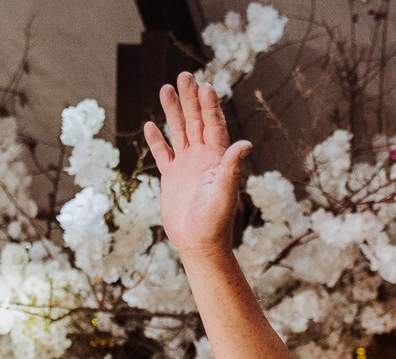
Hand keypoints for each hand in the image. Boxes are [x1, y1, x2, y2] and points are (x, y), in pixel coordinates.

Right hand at [143, 72, 251, 254]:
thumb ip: (232, 167)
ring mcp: (186, 166)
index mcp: (218, 158)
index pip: (213, 125)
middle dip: (190, 99)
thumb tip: (246, 143)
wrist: (200, 244)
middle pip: (195, 121)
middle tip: (185, 76)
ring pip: (178, 132)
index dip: (209, 106)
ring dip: (172, 111)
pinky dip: (157, 141)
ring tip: (166, 88)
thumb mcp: (225, 193)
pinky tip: (150, 125)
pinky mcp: (172, 177)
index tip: (205, 86)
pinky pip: (163, 154)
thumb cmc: (216, 222)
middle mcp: (203, 157)